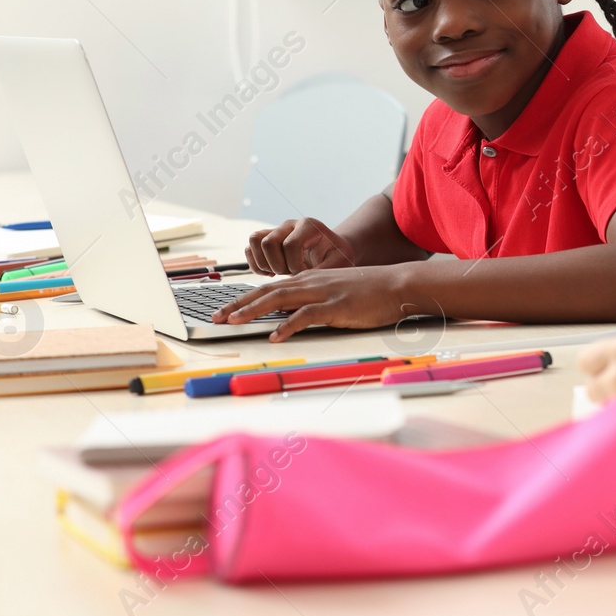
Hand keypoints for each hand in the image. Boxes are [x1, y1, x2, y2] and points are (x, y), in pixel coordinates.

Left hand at [212, 266, 414, 341]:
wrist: (398, 284)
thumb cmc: (371, 291)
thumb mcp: (336, 292)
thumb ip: (314, 300)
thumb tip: (292, 317)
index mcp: (310, 279)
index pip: (270, 287)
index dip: (245, 298)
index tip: (226, 309)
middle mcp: (311, 282)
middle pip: (267, 291)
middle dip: (239, 303)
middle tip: (217, 316)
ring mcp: (324, 293)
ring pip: (280, 299)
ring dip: (254, 310)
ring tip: (233, 321)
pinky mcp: (337, 306)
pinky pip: (307, 315)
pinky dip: (288, 325)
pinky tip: (275, 336)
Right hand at [245, 218, 356, 275]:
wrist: (332, 252)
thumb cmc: (336, 257)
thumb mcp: (339, 263)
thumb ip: (324, 270)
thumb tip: (305, 283)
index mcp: (309, 226)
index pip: (291, 244)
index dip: (294, 265)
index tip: (304, 275)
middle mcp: (290, 225)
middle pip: (269, 242)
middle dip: (278, 265)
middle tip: (291, 274)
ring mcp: (276, 231)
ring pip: (255, 241)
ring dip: (264, 263)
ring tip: (279, 273)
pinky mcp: (266, 240)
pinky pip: (249, 249)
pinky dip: (256, 265)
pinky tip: (271, 274)